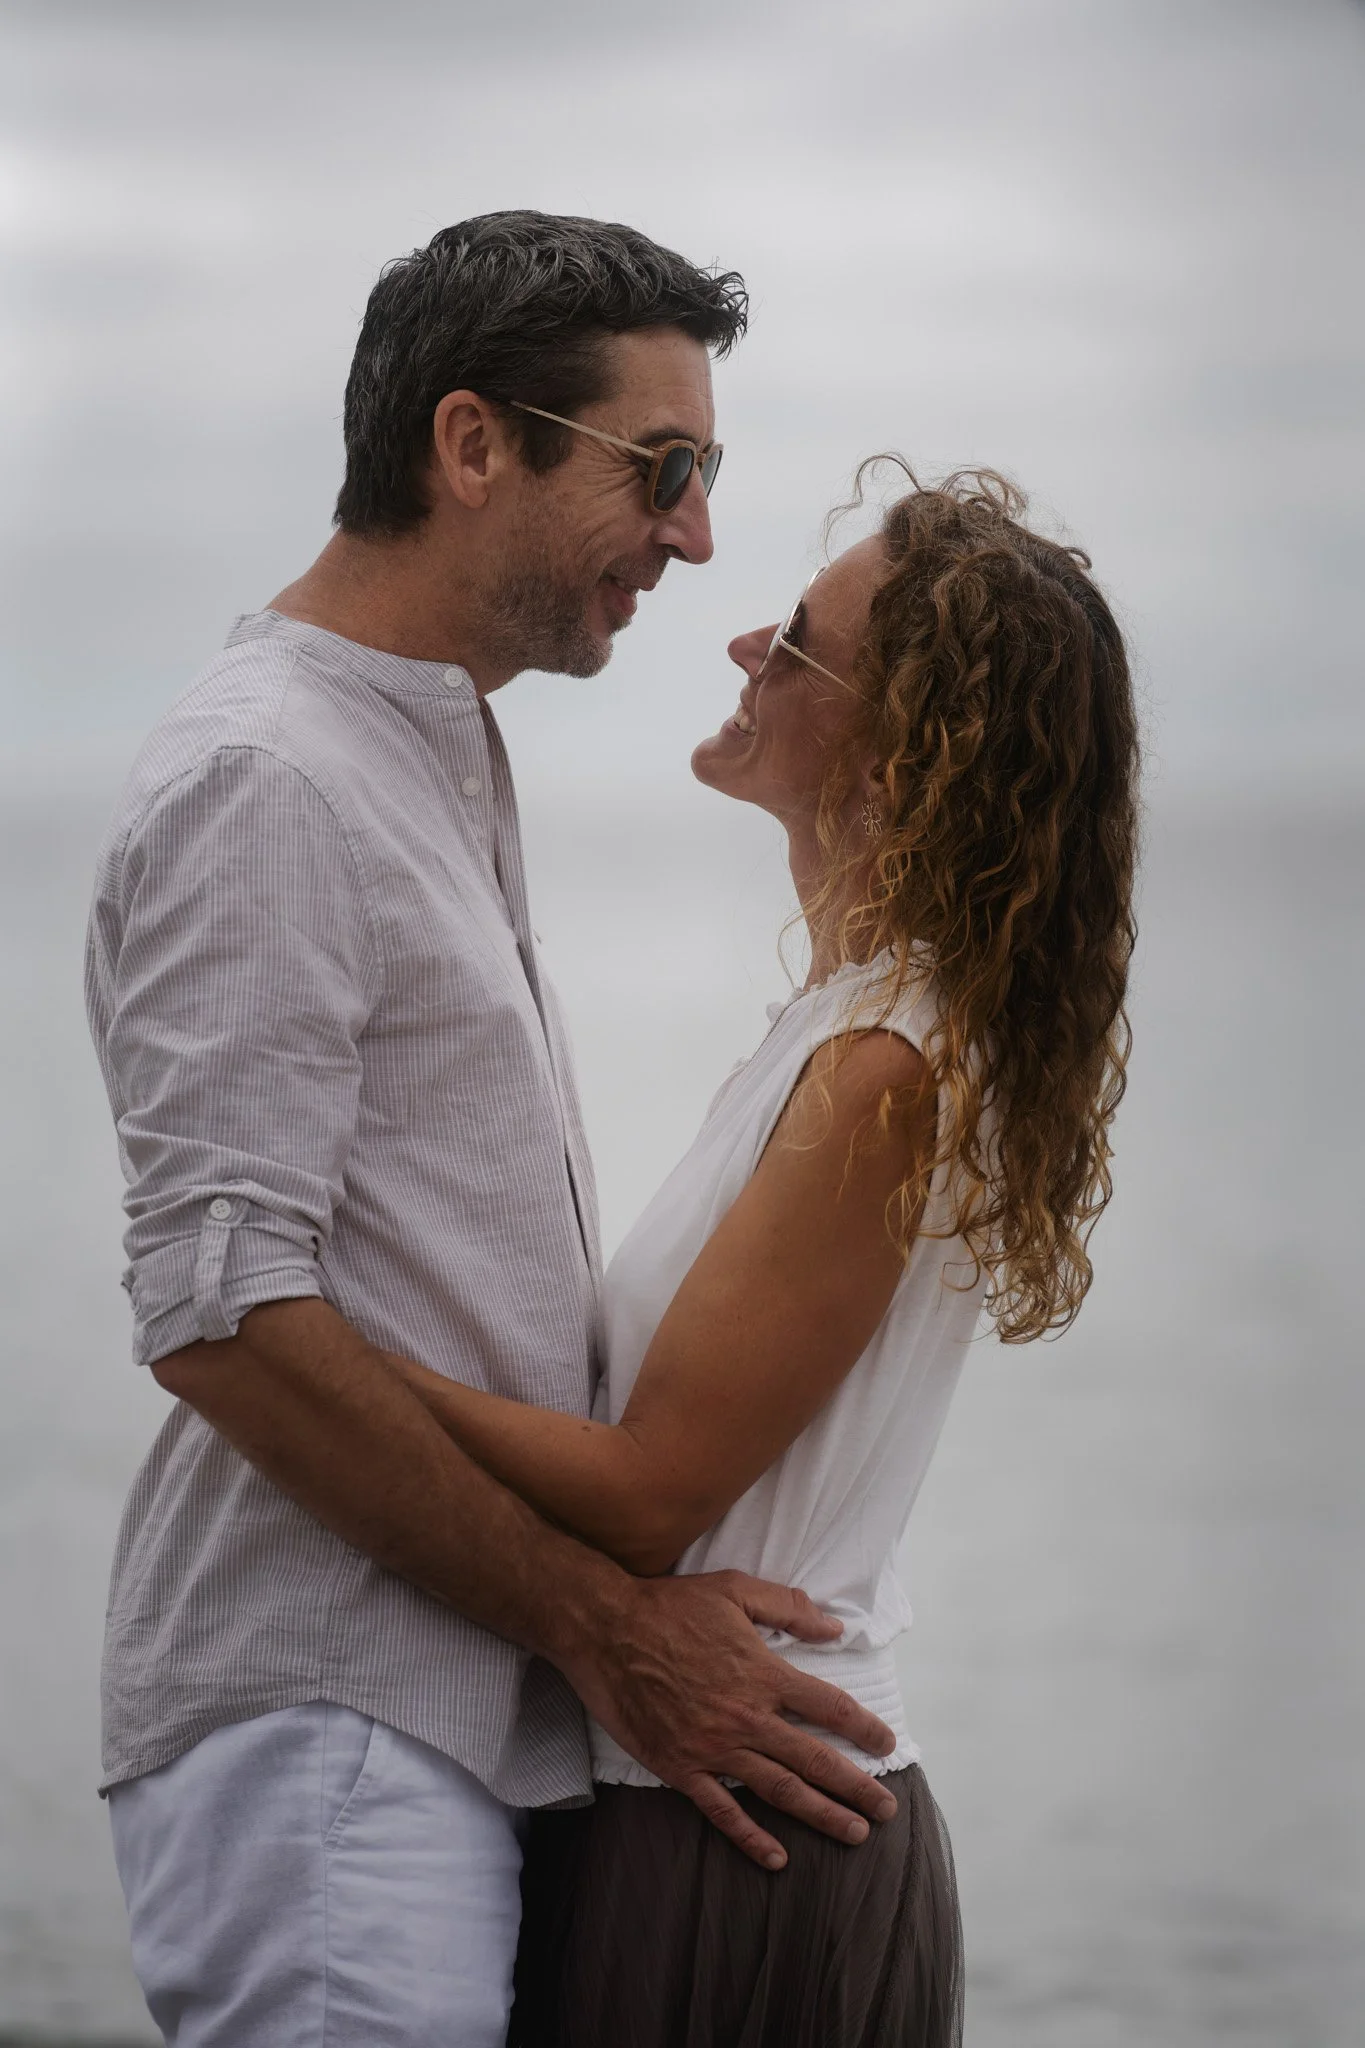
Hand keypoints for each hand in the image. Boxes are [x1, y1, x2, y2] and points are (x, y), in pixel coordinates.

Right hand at [561, 1568, 899, 1869]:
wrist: (604, 1630)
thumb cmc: (670, 1605)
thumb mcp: (734, 1589)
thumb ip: (788, 1608)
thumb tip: (834, 1627)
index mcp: (763, 1673)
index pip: (829, 1707)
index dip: (864, 1728)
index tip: (886, 1743)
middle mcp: (746, 1717)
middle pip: (815, 1760)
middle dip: (857, 1787)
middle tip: (888, 1808)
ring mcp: (713, 1748)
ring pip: (780, 1791)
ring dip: (822, 1815)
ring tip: (856, 1833)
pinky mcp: (681, 1767)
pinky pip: (723, 1812)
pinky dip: (752, 1838)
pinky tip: (777, 1857)